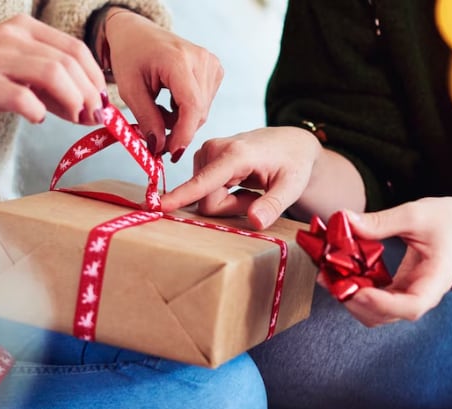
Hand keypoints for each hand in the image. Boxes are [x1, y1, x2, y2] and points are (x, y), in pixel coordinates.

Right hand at [0, 15, 105, 126]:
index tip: (103, 106)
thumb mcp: (16, 76)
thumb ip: (51, 88)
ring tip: (74, 119)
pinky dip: (38, 111)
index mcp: (24, 29)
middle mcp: (12, 37)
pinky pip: (22, 97)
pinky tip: (36, 118)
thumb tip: (91, 109)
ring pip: (52, 74)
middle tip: (93, 118)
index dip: (96, 79)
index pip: (76, 49)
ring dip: (73, 101)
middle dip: (90, 93)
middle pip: (69, 61)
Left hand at [104, 9, 222, 158]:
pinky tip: (170, 101)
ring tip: (158, 109)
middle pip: (198, 112)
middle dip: (177, 130)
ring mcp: (212, 63)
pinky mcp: (214, 69)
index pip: (191, 107)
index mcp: (179, 60)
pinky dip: (186, 111)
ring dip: (180, 120)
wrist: (137, 32)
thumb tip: (160, 148)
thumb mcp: (130, 90)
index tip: (171, 154)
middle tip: (153, 133)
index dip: (183, 134)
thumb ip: (147, 119)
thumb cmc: (130, 56)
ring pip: (202, 111)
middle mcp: (202, 60)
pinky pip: (204, 103)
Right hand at [160, 127, 321, 229]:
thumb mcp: (292, 186)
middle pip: (207, 200)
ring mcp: (206, 152)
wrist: (290, 144)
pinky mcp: (203, 157)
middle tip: (255, 194)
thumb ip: (274, 205)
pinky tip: (240, 182)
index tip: (158, 205)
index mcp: (236, 154)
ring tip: (250, 186)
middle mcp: (215, 149)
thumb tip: (255, 221)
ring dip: (228, 201)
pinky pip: (205, 192)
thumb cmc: (293, 164)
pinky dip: (224, 194)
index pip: (204, 182)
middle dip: (230, 207)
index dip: (183, 196)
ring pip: (205, 198)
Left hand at [336, 197, 451, 325]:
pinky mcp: (396, 291)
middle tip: (329, 277)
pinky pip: (372, 299)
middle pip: (384, 316)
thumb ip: (380, 222)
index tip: (359, 290)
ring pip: (373, 312)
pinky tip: (338, 271)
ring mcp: (407, 296)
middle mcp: (420, 296)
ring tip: (328, 274)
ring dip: (349, 298)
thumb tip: (343, 222)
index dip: (382, 304)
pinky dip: (353, 289)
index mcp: (435, 282)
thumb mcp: (417, 214)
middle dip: (354, 301)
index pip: (411, 306)